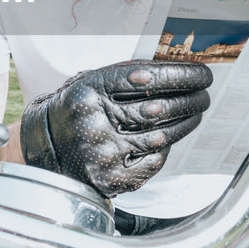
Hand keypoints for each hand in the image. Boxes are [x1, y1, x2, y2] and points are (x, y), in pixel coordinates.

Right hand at [19, 60, 212, 196]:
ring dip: (185, 123)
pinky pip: (152, 162)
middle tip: (204, 95)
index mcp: (90, 92)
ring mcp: (103, 154)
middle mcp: (95, 122)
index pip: (148, 78)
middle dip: (191, 99)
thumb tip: (175, 69)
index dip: (181, 75)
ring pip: (161, 137)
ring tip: (194, 113)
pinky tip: (168, 138)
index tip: (201, 74)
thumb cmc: (76, 108)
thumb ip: (127, 76)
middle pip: (159, 109)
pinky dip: (165, 150)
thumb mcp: (91, 81)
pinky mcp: (110, 178)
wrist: (44, 145)